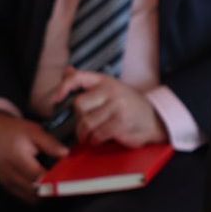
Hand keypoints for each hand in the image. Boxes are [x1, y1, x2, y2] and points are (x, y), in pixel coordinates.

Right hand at [0, 110, 67, 202]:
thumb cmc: (13, 131)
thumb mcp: (33, 131)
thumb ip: (49, 143)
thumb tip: (66, 154)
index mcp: (18, 159)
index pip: (40, 177)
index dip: (55, 180)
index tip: (69, 178)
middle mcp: (11, 175)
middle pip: (37, 192)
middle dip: (52, 189)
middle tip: (65, 181)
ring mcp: (8, 183)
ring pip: (32, 199)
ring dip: (45, 194)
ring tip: (55, 182)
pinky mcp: (7, 187)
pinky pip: (26, 198)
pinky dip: (37, 194)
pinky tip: (44, 184)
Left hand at [52, 69, 167, 146]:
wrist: (155, 119)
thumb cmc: (129, 105)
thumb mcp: (110, 89)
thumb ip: (88, 83)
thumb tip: (67, 71)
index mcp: (105, 81)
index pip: (78, 77)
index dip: (63, 87)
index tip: (55, 100)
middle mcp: (111, 90)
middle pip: (79, 105)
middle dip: (78, 120)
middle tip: (83, 128)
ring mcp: (117, 106)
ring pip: (87, 122)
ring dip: (85, 134)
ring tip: (89, 137)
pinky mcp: (121, 122)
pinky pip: (98, 134)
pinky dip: (95, 140)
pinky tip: (99, 140)